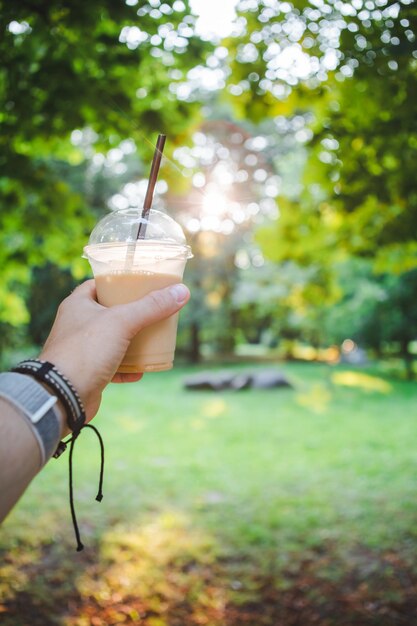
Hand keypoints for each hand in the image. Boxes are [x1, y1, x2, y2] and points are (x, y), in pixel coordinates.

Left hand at [40, 280, 189, 421]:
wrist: (63, 396)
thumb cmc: (85, 351)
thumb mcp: (122, 322)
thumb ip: (152, 307)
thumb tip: (182, 292)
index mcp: (78, 304)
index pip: (100, 285)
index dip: (120, 282)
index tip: (141, 284)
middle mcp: (77, 325)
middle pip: (110, 313)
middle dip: (133, 314)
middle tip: (154, 312)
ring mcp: (82, 350)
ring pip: (113, 340)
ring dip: (133, 342)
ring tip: (153, 339)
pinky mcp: (88, 372)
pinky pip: (112, 366)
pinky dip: (128, 368)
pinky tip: (141, 370)